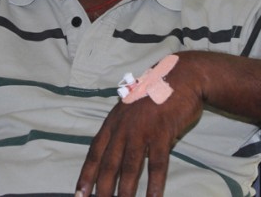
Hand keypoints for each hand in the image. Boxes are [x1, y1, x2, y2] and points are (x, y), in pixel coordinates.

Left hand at [75, 55, 204, 196]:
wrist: (181, 76)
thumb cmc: (157, 93)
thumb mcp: (132, 109)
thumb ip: (125, 130)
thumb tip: (120, 151)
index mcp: (114, 122)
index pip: (95, 152)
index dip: (86, 174)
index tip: (79, 193)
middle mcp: (123, 127)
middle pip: (109, 163)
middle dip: (102, 188)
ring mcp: (141, 129)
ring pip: (129, 166)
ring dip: (125, 191)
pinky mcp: (161, 131)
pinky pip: (157, 163)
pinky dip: (154, 183)